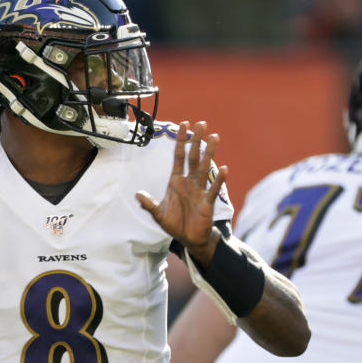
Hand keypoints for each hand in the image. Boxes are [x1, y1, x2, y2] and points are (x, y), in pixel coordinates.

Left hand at [136, 121, 227, 263]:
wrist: (189, 238)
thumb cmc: (175, 224)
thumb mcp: (158, 214)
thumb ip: (149, 204)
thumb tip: (137, 195)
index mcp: (176, 181)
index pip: (178, 157)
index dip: (180, 141)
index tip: (183, 126)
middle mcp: (189, 182)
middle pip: (193, 157)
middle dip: (196, 141)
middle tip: (202, 124)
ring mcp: (200, 190)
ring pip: (205, 168)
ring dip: (209, 153)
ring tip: (215, 137)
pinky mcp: (208, 201)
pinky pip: (213, 188)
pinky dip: (218, 179)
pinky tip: (224, 169)